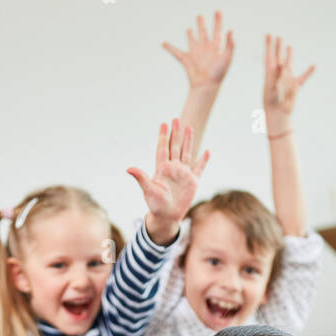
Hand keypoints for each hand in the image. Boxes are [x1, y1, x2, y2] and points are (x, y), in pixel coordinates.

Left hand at [127, 119, 208, 243]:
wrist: (167, 217)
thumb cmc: (155, 205)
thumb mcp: (148, 190)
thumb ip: (141, 177)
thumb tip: (128, 168)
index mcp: (162, 169)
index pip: (163, 148)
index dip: (163, 136)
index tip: (164, 124)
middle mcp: (173, 168)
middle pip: (174, 147)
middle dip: (175, 133)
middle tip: (176, 119)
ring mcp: (183, 174)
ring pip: (186, 153)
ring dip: (188, 141)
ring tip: (189, 128)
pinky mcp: (193, 181)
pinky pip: (199, 168)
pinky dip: (203, 160)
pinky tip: (206, 151)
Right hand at [162, 11, 234, 89]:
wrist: (206, 86)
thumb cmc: (218, 74)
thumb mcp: (227, 57)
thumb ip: (230, 44)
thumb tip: (230, 30)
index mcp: (215, 46)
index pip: (217, 30)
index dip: (218, 21)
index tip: (217, 11)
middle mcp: (205, 48)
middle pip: (203, 32)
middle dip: (202, 24)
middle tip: (200, 16)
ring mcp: (195, 53)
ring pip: (192, 40)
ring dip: (190, 34)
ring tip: (189, 29)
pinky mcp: (186, 59)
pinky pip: (176, 52)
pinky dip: (169, 48)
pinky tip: (164, 43)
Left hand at [263, 34, 314, 133]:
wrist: (278, 115)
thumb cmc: (273, 104)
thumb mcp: (273, 90)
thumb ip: (277, 76)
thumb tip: (283, 66)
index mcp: (271, 74)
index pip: (269, 57)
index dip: (268, 45)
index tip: (268, 34)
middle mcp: (278, 75)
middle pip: (278, 57)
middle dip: (277, 47)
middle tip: (278, 36)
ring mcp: (287, 80)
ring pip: (289, 64)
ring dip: (289, 55)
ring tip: (289, 46)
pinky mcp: (295, 86)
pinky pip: (303, 77)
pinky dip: (308, 72)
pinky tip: (314, 66)